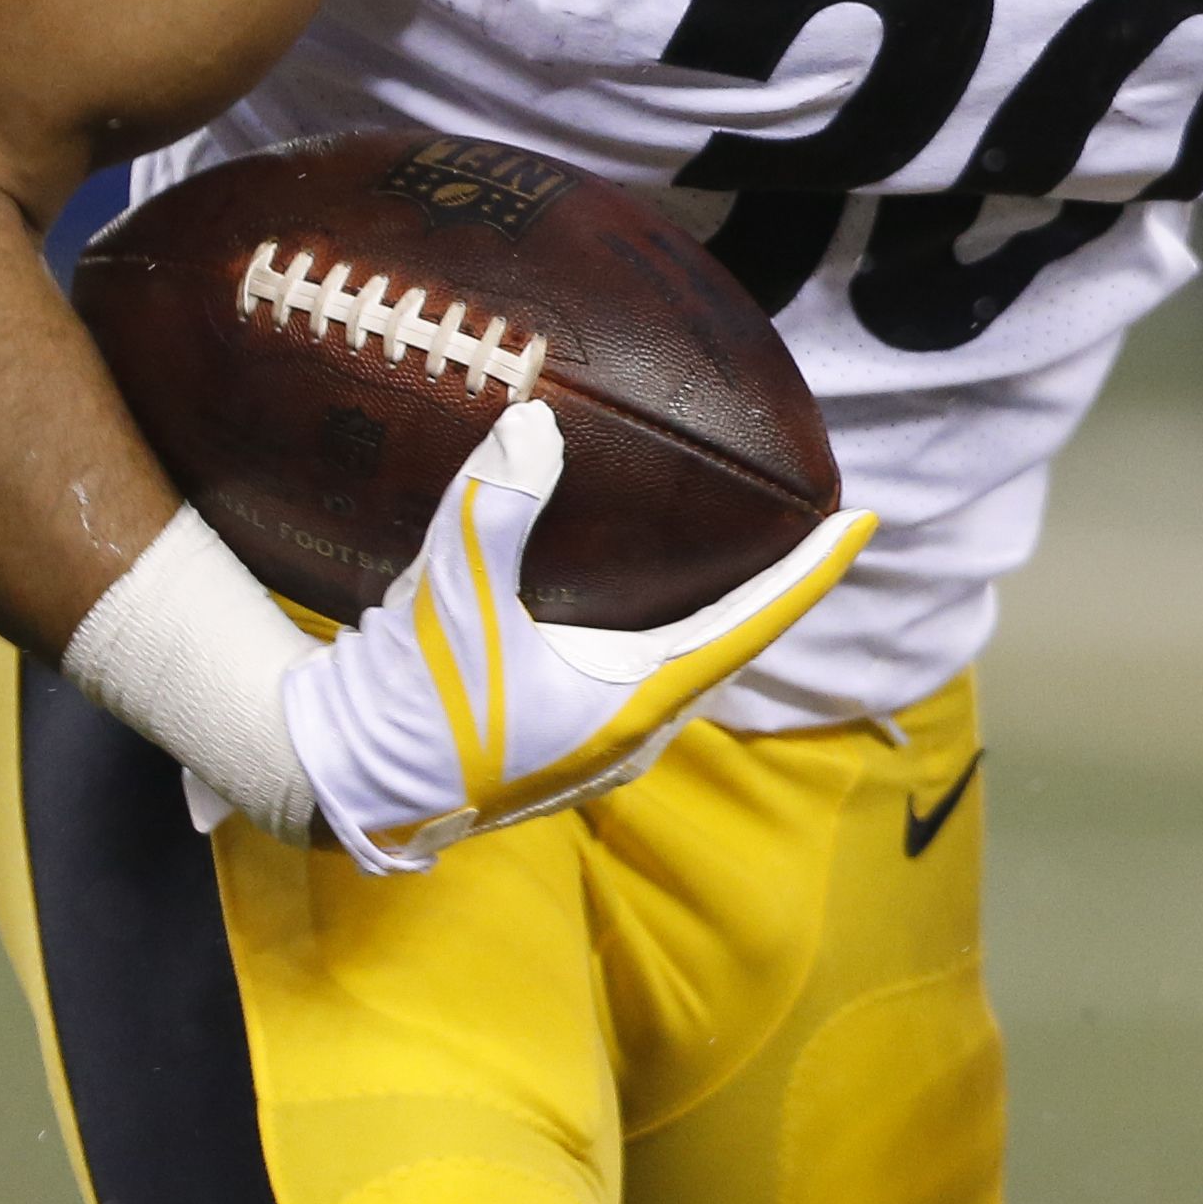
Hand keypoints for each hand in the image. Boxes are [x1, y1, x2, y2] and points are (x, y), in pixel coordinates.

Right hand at [279, 397, 873, 873]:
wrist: (340, 782)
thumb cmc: (407, 702)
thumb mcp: (450, 596)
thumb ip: (496, 506)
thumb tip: (537, 421)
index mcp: (631, 706)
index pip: (750, 628)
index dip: (809, 573)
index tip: (862, 523)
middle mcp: (631, 734)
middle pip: (730, 647)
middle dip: (775, 587)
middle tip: (811, 523)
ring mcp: (598, 748)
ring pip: (686, 668)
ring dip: (719, 614)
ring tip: (745, 553)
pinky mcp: (561, 744)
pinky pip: (644, 680)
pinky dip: (666, 632)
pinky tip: (645, 599)